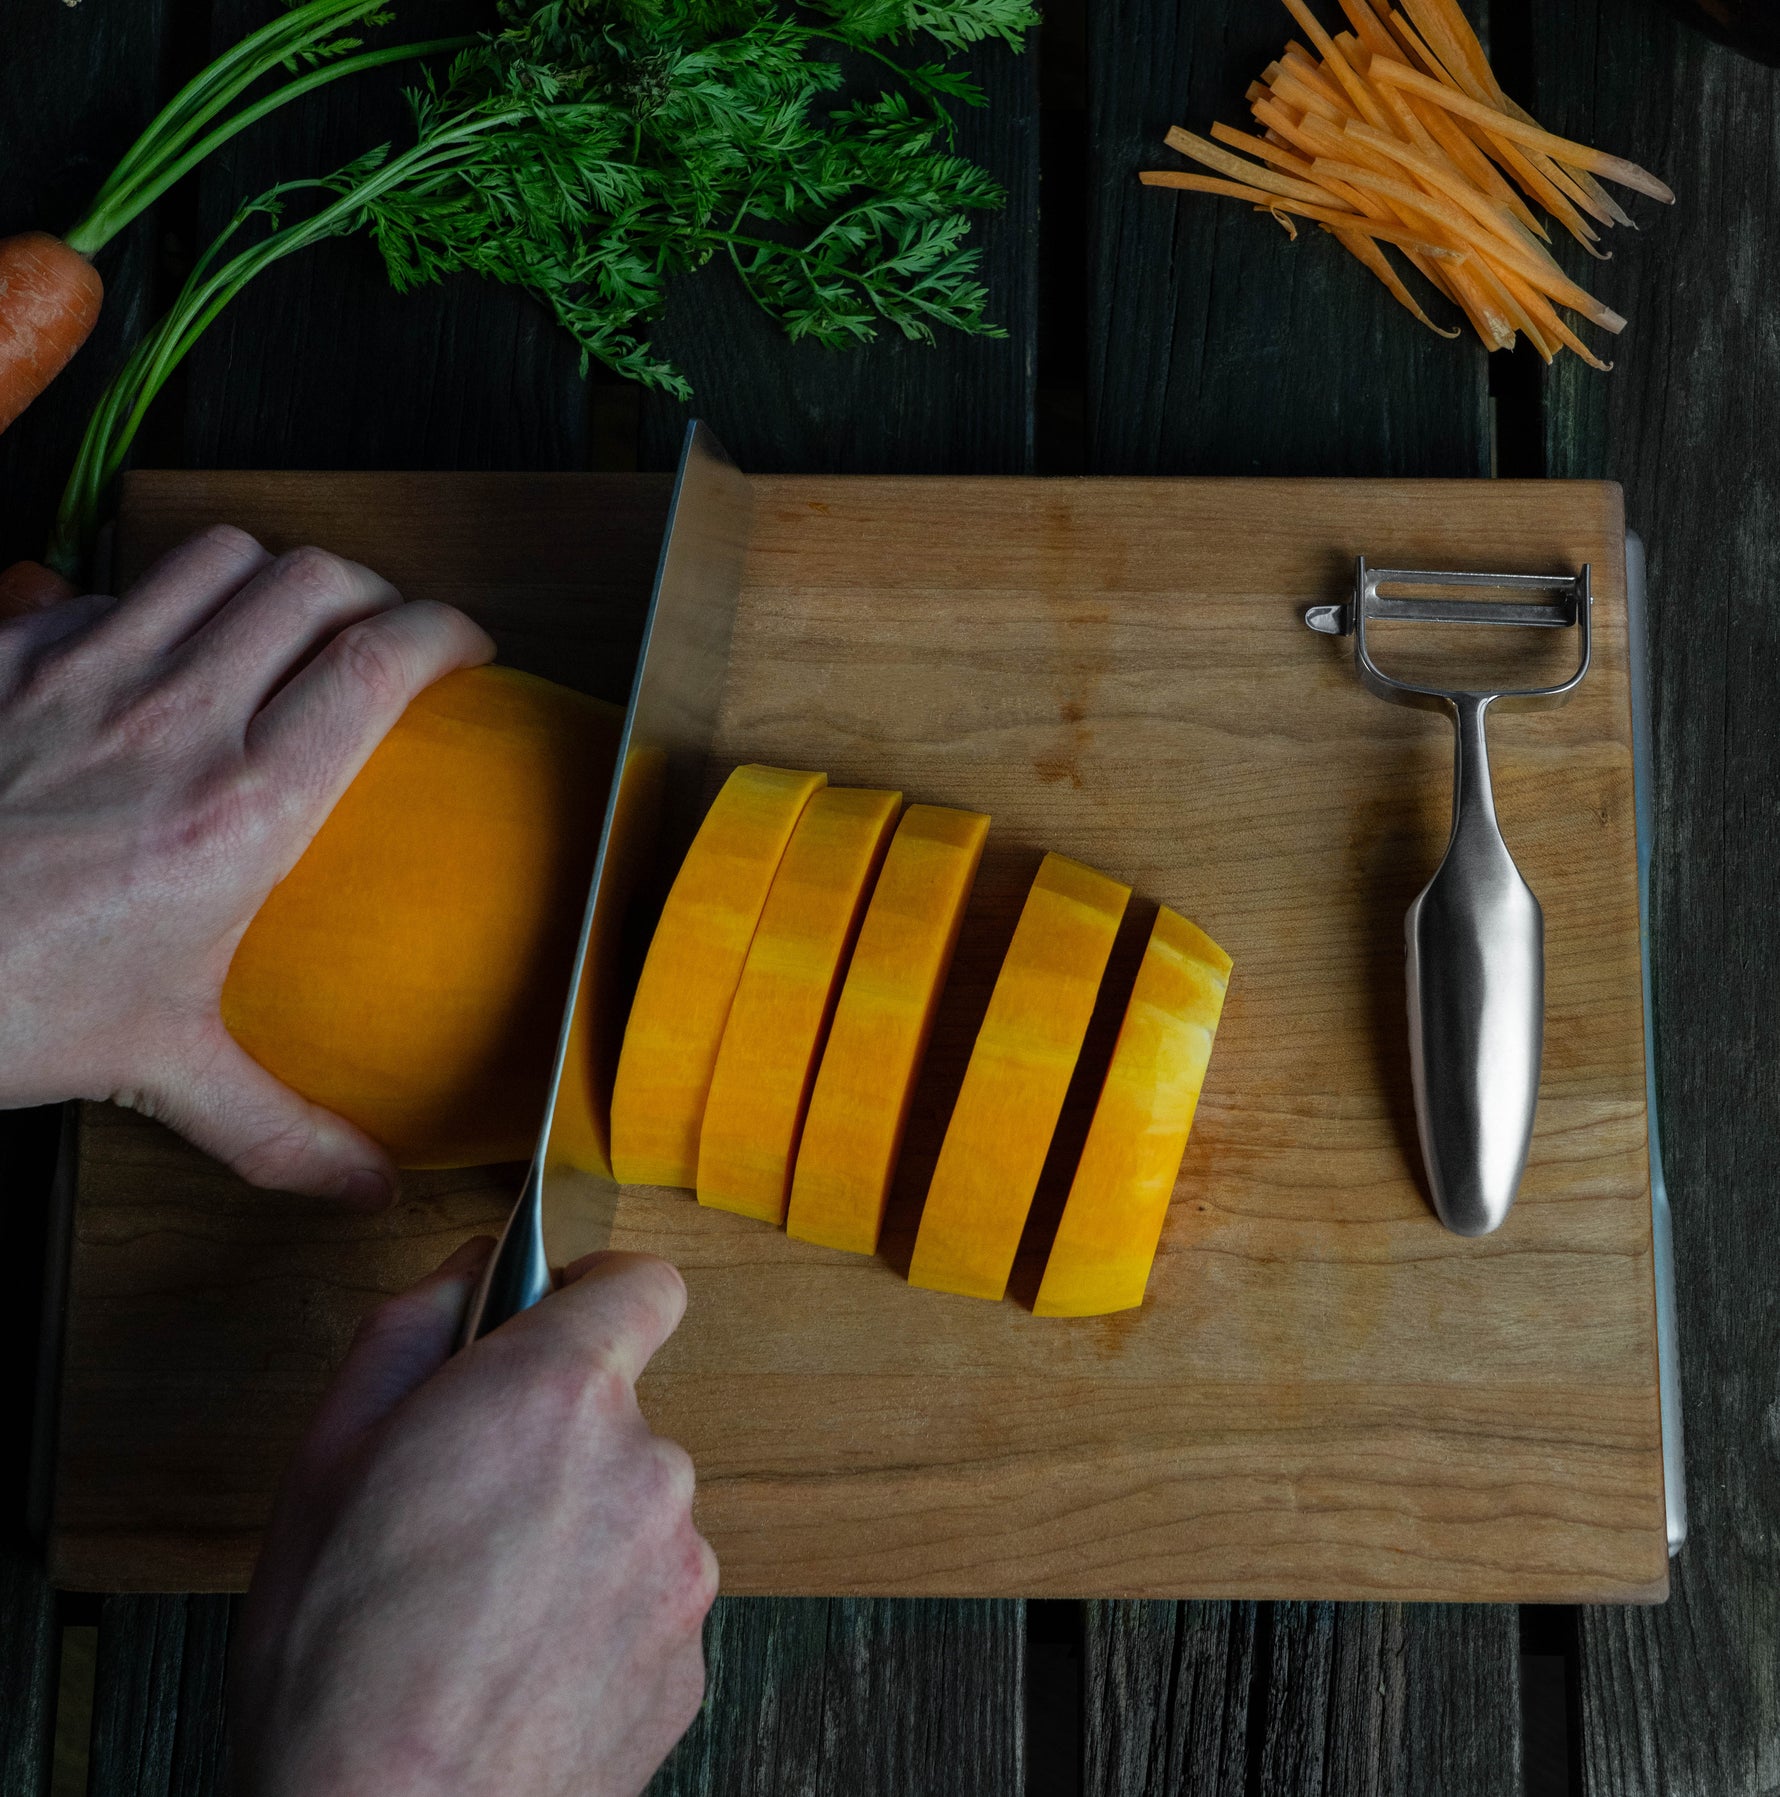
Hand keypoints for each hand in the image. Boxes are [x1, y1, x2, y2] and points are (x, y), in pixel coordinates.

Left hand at [0, 526, 492, 1202]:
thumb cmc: (0, 1000)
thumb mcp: (156, 1066)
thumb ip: (278, 1127)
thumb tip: (366, 1184)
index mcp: (242, 808)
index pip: (377, 663)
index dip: (445, 630)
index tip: (468, 647)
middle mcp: (175, 715)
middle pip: (314, 583)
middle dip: (372, 592)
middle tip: (384, 634)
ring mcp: (84, 668)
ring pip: (219, 557)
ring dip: (270, 577)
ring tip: (282, 621)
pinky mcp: (8, 651)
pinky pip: (107, 584)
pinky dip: (152, 599)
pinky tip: (147, 655)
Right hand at [232, 1243, 716, 1796]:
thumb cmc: (337, 1664)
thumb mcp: (325, 1458)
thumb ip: (414, 1326)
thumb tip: (473, 1269)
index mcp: (556, 1396)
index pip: (645, 1284)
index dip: (597, 1294)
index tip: (560, 1321)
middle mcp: (645, 1467)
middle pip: (622, 1410)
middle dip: (557, 1436)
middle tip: (466, 1507)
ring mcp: (680, 1569)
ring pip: (635, 1508)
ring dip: (579, 1531)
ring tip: (483, 1607)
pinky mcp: (691, 1658)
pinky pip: (649, 1597)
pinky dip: (600, 1613)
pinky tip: (519, 1662)